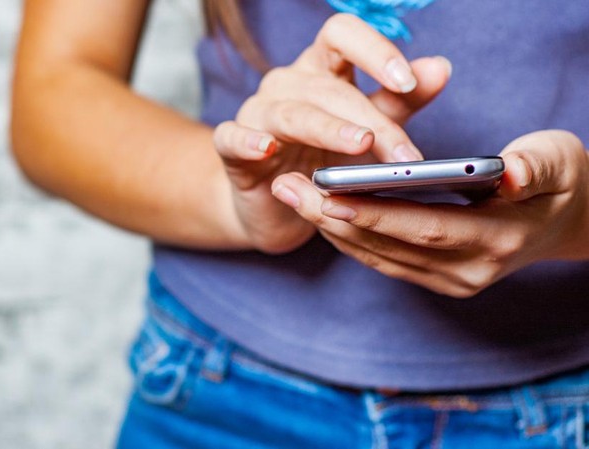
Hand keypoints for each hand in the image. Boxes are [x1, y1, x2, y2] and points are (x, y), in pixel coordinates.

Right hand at [213, 13, 450, 253]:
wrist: (273, 205)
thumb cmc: (320, 159)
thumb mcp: (367, 129)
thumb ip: (399, 101)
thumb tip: (440, 67)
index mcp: (321, 69)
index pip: (341, 34)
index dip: (373, 50)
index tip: (406, 80)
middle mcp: (287, 83)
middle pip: (328, 87)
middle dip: (371, 119)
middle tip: (405, 155)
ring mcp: (257, 114)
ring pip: (290, 112)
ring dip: (328, 128)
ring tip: (359, 146)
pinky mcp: (230, 149)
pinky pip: (232, 137)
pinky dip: (247, 141)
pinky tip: (266, 148)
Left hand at [272, 130, 588, 297]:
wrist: (570, 219)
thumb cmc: (561, 178)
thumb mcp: (558, 160)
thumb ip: (534, 166)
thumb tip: (509, 173)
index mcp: (499, 239)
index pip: (425, 227)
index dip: (374, 213)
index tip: (328, 194)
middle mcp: (470, 271)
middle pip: (389, 246)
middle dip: (334, 217)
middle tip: (288, 188)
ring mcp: (453, 280)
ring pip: (379, 256)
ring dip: (331, 228)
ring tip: (291, 195)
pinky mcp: (438, 278)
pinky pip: (383, 260)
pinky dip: (350, 238)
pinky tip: (319, 213)